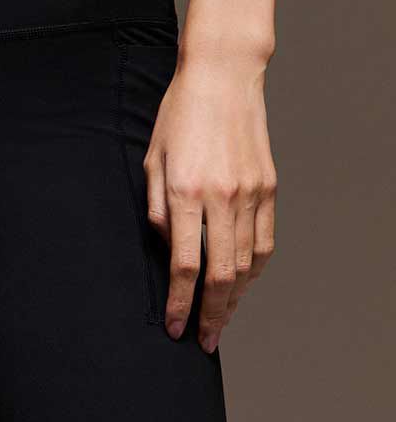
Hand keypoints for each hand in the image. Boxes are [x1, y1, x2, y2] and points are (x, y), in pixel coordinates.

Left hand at [145, 49, 277, 352]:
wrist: (222, 80)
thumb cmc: (179, 115)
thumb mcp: (152, 157)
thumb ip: (155, 205)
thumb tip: (162, 245)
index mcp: (185, 190)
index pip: (183, 263)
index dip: (179, 301)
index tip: (174, 326)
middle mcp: (222, 197)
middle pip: (221, 275)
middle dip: (212, 314)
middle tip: (204, 341)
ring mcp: (251, 195)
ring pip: (247, 264)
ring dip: (235, 298)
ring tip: (221, 319)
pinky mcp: (269, 190)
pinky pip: (265, 243)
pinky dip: (254, 270)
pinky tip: (243, 284)